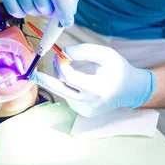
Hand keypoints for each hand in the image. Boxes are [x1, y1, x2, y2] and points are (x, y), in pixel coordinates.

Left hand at [30, 44, 155, 117]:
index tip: (60, 55)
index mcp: (97, 88)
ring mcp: (87, 110)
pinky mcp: (85, 114)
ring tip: (67, 68)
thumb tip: (63, 52)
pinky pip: (69, 98)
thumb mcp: (105, 54)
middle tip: (33, 73)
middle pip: (61, 90)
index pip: (70, 77)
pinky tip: (77, 82)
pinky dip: (68, 88)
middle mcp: (91, 102)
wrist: (132, 89)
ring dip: (61, 79)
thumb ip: (84, 50)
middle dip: (46, 80)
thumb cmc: (118, 69)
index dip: (61, 64)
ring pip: (64, 93)